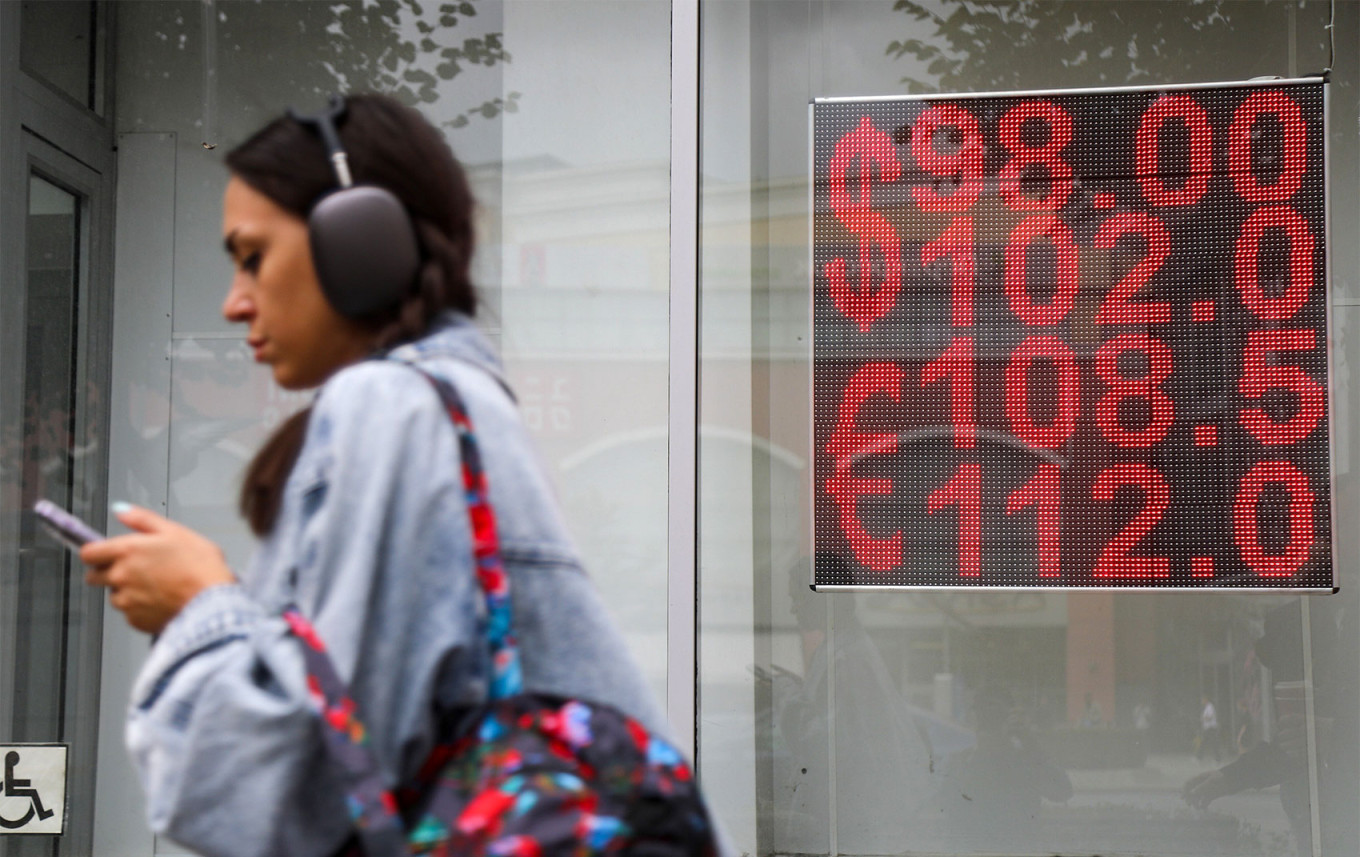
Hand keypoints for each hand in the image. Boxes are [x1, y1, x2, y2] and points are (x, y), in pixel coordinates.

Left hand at [80, 504, 234, 634]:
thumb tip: (121, 510)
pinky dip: (141, 608)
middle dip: (110, 572)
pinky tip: (162, 600)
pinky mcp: (135, 620)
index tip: (105, 553)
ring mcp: (126, 601)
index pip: (88, 553)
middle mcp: (120, 577)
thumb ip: (142, 519)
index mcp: (127, 551)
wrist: (213, 601)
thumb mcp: (175, 531)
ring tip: (157, 586)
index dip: (97, 552)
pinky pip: (130, 614)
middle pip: (95, 576)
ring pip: (115, 596)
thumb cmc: (199, 566)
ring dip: (127, 591)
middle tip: (138, 568)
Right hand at [1182, 769, 1230, 808]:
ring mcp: (1207, 790)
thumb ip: (1202, 787)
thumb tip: (1192, 793)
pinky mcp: (1212, 796)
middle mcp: (1201, 785)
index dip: (1184, 790)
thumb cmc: (1222, 778)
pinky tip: (1204, 809)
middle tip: (1189, 805)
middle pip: (1192, 792)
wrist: (1233, 781)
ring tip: (1198, 808)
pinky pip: (1206, 801)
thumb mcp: (1211, 781)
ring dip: (1197, 803)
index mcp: (1199, 778)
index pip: (1188, 784)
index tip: (1183, 797)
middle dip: (1190, 798)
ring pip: (1198, 798)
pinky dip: (1204, 805)